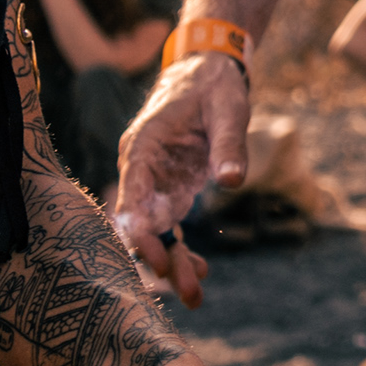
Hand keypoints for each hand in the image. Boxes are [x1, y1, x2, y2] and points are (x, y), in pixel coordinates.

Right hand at [112, 51, 247, 301]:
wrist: (210, 69)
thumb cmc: (214, 85)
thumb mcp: (228, 109)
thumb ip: (229, 144)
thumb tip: (232, 182)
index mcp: (143, 147)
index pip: (132, 198)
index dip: (142, 234)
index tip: (159, 263)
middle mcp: (142, 168)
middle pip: (143, 223)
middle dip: (163, 259)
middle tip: (189, 293)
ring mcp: (154, 180)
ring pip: (156, 229)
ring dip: (173, 261)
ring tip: (196, 296)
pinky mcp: (171, 186)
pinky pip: (170, 223)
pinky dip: (182, 246)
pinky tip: (201, 271)